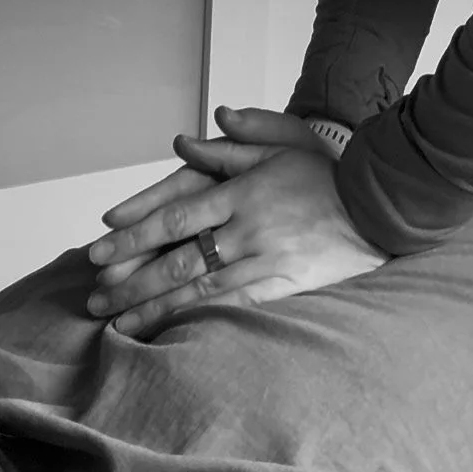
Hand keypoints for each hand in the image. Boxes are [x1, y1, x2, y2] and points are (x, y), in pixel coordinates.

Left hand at [84, 107, 387, 338]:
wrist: (378, 207)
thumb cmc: (324, 175)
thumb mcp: (280, 146)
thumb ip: (229, 147)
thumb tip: (182, 138)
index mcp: (242, 192)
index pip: (174, 217)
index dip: (132, 235)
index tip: (98, 250)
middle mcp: (248, 228)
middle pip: (177, 260)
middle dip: (130, 280)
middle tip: (93, 297)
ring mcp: (265, 261)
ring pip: (198, 290)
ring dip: (153, 307)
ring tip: (117, 322)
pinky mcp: (283, 286)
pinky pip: (232, 309)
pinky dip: (196, 322)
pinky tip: (170, 332)